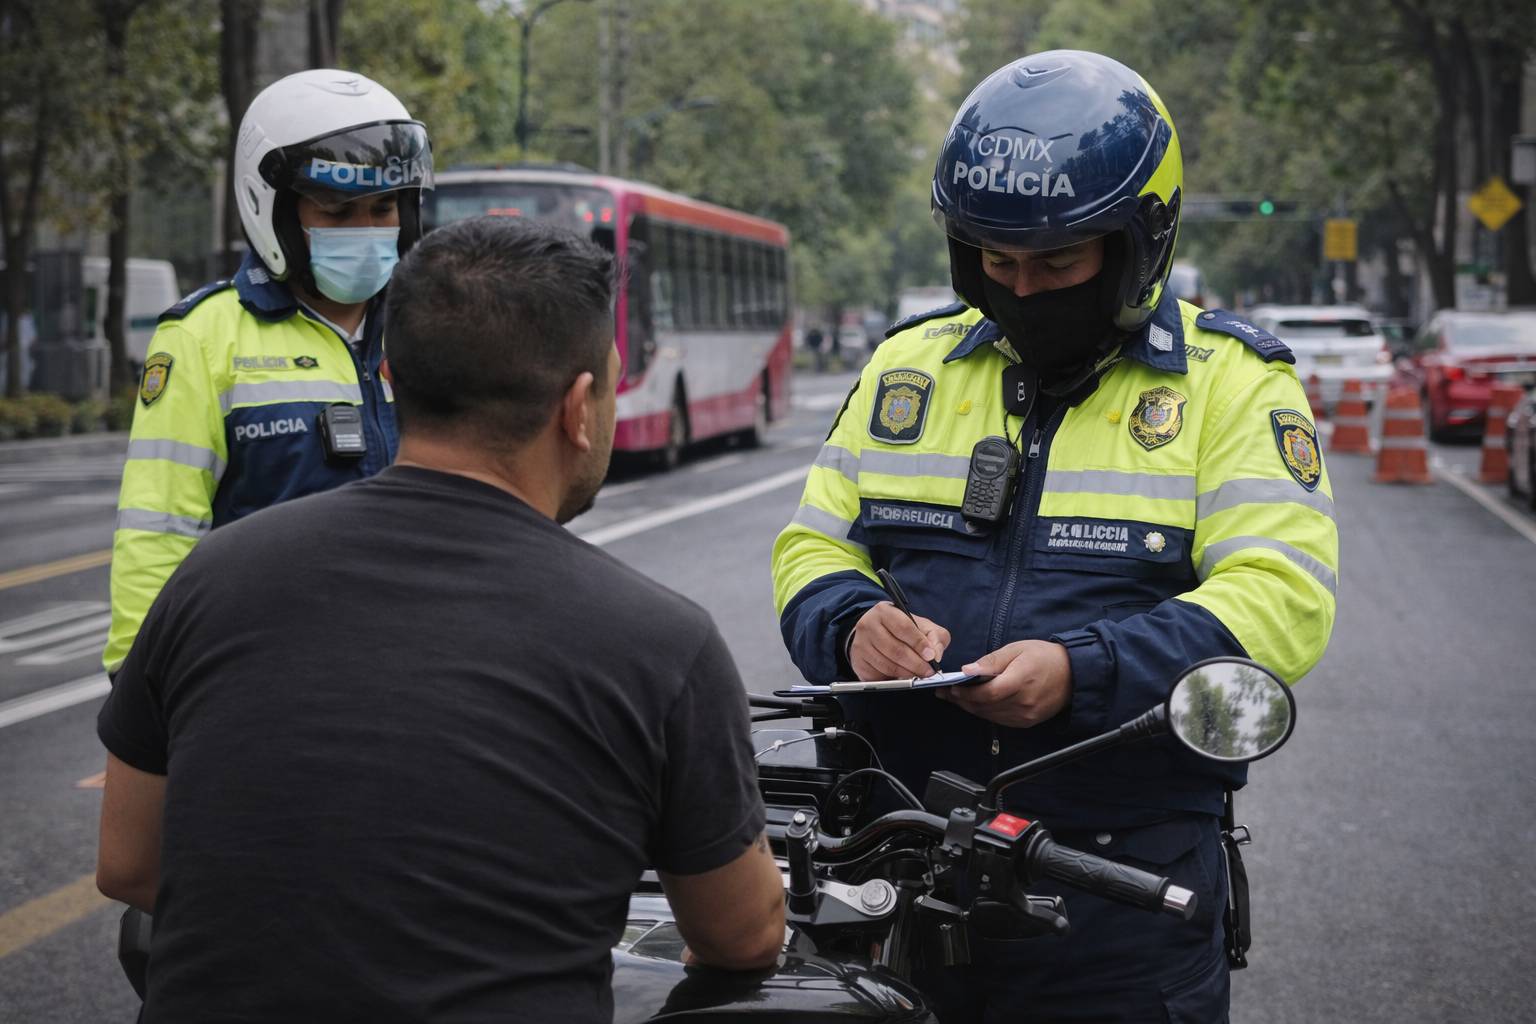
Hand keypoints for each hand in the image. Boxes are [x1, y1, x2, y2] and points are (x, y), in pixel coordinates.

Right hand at [849, 602, 950, 679]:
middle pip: (895, 649)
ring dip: (907, 673)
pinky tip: (902, 676)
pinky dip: (893, 678)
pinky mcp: (858, 662)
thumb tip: (935, 654)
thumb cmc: (901, 629)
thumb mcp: (921, 625)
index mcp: (885, 611)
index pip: (903, 627)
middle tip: (928, 671)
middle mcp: (868, 625)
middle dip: (916, 664)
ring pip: (887, 665)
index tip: (931, 656)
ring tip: (918, 674)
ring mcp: (861, 644)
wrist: (875, 633)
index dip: (919, 643)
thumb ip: (935, 636)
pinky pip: (879, 675)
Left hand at [937, 640, 1071, 727]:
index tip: (951, 687)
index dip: (966, 693)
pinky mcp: (1027, 722)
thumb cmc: (1044, 657)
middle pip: (985, 707)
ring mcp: (1026, 715)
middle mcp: (1024, 702)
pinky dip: (986, 712)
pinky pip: (1000, 720)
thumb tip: (967, 670)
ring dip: (971, 708)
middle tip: (946, 693)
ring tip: (956, 698)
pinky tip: (976, 704)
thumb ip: (991, 662)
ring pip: (990, 716)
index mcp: (1020, 681)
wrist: (1073, 674)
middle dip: (962, 700)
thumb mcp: (1017, 649)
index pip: (987, 693)